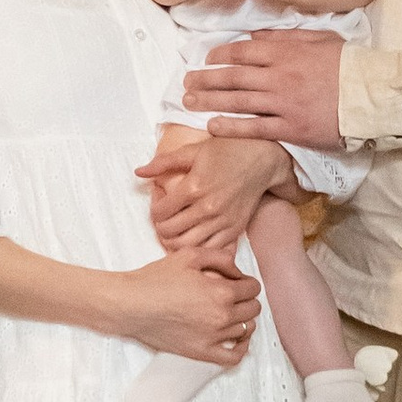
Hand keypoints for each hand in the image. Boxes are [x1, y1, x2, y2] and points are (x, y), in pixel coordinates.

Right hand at [118, 251, 263, 363]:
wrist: (131, 305)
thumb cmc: (156, 279)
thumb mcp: (189, 256)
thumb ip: (220, 258)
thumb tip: (237, 270)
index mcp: (221, 291)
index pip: (253, 288)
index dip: (246, 281)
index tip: (237, 281)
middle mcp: (221, 316)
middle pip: (252, 309)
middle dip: (247, 298)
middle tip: (234, 294)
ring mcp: (212, 337)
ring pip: (246, 329)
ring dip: (243, 318)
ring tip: (232, 312)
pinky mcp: (201, 352)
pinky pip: (233, 357)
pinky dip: (241, 348)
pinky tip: (237, 339)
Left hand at [138, 129, 286, 252]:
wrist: (263, 160)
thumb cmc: (228, 151)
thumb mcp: (194, 150)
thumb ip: (163, 162)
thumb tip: (138, 172)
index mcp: (194, 187)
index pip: (159, 213)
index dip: (153, 209)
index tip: (159, 201)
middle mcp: (207, 208)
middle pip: (169, 232)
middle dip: (160, 226)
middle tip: (164, 217)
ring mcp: (222, 222)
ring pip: (186, 246)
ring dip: (175, 240)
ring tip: (176, 228)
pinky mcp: (234, 230)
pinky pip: (209, 250)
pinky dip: (197, 247)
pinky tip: (194, 236)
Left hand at [186, 27, 344, 149]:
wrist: (370, 94)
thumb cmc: (347, 64)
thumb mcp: (319, 39)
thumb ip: (285, 37)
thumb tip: (256, 37)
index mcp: (285, 53)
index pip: (243, 52)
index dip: (220, 55)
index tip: (207, 58)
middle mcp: (278, 76)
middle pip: (233, 76)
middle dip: (206, 79)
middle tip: (186, 83)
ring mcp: (283, 103)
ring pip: (238, 101)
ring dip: (210, 101)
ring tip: (189, 103)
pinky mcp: (290, 128)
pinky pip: (254, 128)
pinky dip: (231, 127)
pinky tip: (212, 127)